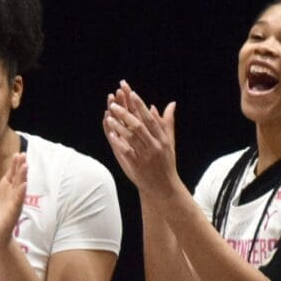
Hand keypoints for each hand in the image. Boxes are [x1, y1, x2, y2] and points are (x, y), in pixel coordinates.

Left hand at [0, 152, 28, 250]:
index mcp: (6, 188)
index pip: (12, 173)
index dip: (15, 164)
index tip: (18, 153)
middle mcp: (11, 193)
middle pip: (17, 178)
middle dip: (20, 167)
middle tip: (23, 155)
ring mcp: (13, 202)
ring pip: (19, 187)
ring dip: (23, 177)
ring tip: (25, 166)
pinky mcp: (13, 212)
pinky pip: (18, 201)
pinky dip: (20, 193)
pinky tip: (24, 185)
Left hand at [101, 83, 180, 199]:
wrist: (164, 187)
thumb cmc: (166, 163)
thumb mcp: (170, 142)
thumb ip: (168, 122)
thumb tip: (171, 104)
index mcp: (162, 138)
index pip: (150, 118)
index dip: (141, 105)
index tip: (132, 93)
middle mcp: (155, 145)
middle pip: (139, 126)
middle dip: (126, 113)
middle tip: (115, 104)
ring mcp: (146, 156)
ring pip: (131, 137)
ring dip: (119, 126)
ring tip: (109, 116)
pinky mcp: (137, 165)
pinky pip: (126, 151)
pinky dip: (119, 141)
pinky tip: (111, 133)